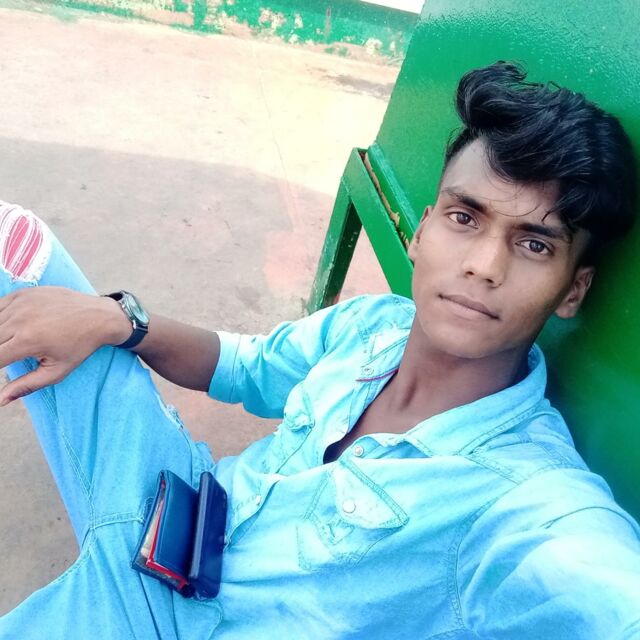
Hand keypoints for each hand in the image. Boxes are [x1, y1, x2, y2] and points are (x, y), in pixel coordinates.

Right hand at [0, 287, 130, 405]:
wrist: (99, 316)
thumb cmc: (79, 346)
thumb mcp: (57, 371)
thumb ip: (26, 385)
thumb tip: (0, 400)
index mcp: (28, 341)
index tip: (3, 368)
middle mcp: (20, 319)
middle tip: (12, 356)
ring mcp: (21, 303)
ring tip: (11, 346)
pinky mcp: (23, 293)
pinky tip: (8, 329)